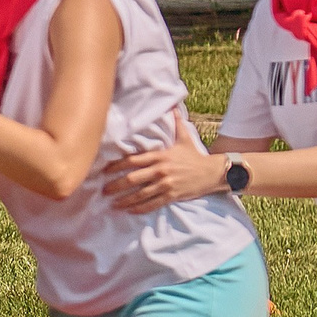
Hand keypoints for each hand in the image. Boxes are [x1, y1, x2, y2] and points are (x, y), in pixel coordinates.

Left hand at [102, 115, 221, 212]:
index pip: (132, 161)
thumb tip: (173, 106)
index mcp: (160, 156)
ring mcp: (166, 184)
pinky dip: (140, 208)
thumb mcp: (184, 138)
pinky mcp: (172, 196)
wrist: (213, 172)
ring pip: (140, 194)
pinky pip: (153, 204)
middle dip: (115, 185)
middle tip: (104, 190)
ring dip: (125, 200)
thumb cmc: (195, 155)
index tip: (104, 171)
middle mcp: (161, 170)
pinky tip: (129, 210)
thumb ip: (176, 123)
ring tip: (112, 203)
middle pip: (132, 179)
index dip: (116, 166)